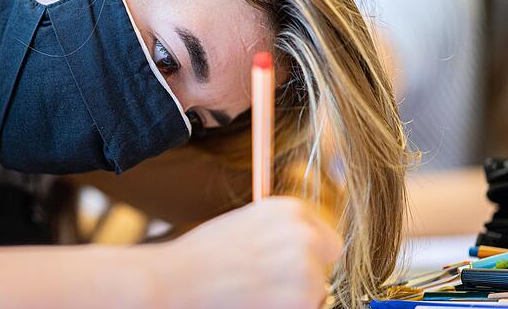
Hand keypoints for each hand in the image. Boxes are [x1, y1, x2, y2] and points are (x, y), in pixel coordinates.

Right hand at [154, 197, 341, 308]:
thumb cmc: (204, 254)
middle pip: (327, 257)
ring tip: (258, 291)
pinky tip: (259, 302)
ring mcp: (307, 266)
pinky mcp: (304, 297)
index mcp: (290, 209)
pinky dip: (286, 308)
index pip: (321, 233)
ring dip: (295, 294)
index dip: (306, 251)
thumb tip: (299, 247)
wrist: (180, 278)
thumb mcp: (246, 223)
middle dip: (309, 270)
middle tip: (276, 282)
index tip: (286, 262)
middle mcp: (304, 232)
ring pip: (317, 288)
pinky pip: (308, 307)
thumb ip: (278, 231)